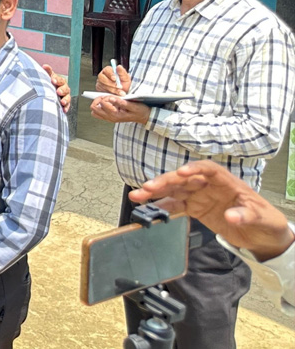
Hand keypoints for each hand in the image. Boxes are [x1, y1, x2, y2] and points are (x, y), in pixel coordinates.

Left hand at [43, 65, 70, 112]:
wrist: (50, 93)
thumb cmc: (50, 84)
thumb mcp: (48, 77)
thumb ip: (48, 72)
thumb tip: (45, 66)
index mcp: (60, 81)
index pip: (60, 80)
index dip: (56, 80)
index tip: (52, 80)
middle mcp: (64, 88)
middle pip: (65, 89)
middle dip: (62, 90)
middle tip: (58, 92)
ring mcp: (65, 96)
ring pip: (67, 97)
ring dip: (65, 100)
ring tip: (62, 102)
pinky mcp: (65, 104)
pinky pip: (67, 106)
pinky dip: (66, 108)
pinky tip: (64, 110)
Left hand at [90, 94, 149, 123]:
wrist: (144, 117)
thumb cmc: (140, 111)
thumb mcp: (133, 106)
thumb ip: (122, 102)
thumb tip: (111, 98)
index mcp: (115, 115)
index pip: (102, 104)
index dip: (105, 97)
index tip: (112, 95)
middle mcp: (110, 118)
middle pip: (94, 109)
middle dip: (98, 100)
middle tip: (107, 96)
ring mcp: (109, 118)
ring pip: (95, 111)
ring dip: (98, 104)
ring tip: (107, 99)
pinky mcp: (110, 117)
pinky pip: (98, 113)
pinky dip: (100, 107)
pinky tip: (108, 103)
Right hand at [96, 64, 130, 95]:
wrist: (122, 93)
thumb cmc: (124, 85)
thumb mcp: (126, 78)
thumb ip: (122, 72)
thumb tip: (119, 66)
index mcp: (109, 70)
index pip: (107, 70)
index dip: (110, 74)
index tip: (115, 78)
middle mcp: (102, 75)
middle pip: (102, 77)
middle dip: (110, 83)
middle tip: (119, 87)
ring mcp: (100, 82)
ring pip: (102, 85)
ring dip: (111, 89)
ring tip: (119, 92)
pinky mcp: (99, 89)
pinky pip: (101, 91)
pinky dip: (108, 93)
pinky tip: (114, 94)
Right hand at [130, 161, 294, 260]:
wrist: (264, 236)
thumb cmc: (267, 220)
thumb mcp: (262, 218)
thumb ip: (246, 215)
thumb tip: (230, 216)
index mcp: (227, 182)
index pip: (209, 170)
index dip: (194, 169)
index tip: (181, 173)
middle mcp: (210, 186)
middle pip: (184, 179)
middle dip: (165, 181)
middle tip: (148, 187)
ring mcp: (201, 197)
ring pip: (175, 190)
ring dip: (156, 192)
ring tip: (137, 195)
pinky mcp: (196, 209)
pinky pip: (176, 205)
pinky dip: (163, 206)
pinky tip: (149, 208)